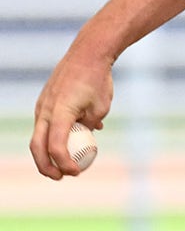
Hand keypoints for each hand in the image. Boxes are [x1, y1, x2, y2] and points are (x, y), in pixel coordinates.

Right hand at [30, 51, 113, 178]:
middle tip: (61, 177)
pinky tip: (74, 138)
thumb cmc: (97, 79)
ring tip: (67, 163)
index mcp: (59, 113)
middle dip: (47, 166)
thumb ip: (91, 124)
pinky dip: (54, 134)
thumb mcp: (101, 107)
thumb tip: (89, 134)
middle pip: (37, 146)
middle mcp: (45, 110)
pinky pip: (46, 123)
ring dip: (50, 152)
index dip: (64, 163)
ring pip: (39, 135)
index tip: (75, 173)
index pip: (56, 146)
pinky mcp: (45, 101)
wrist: (87, 53)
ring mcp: (42, 105)